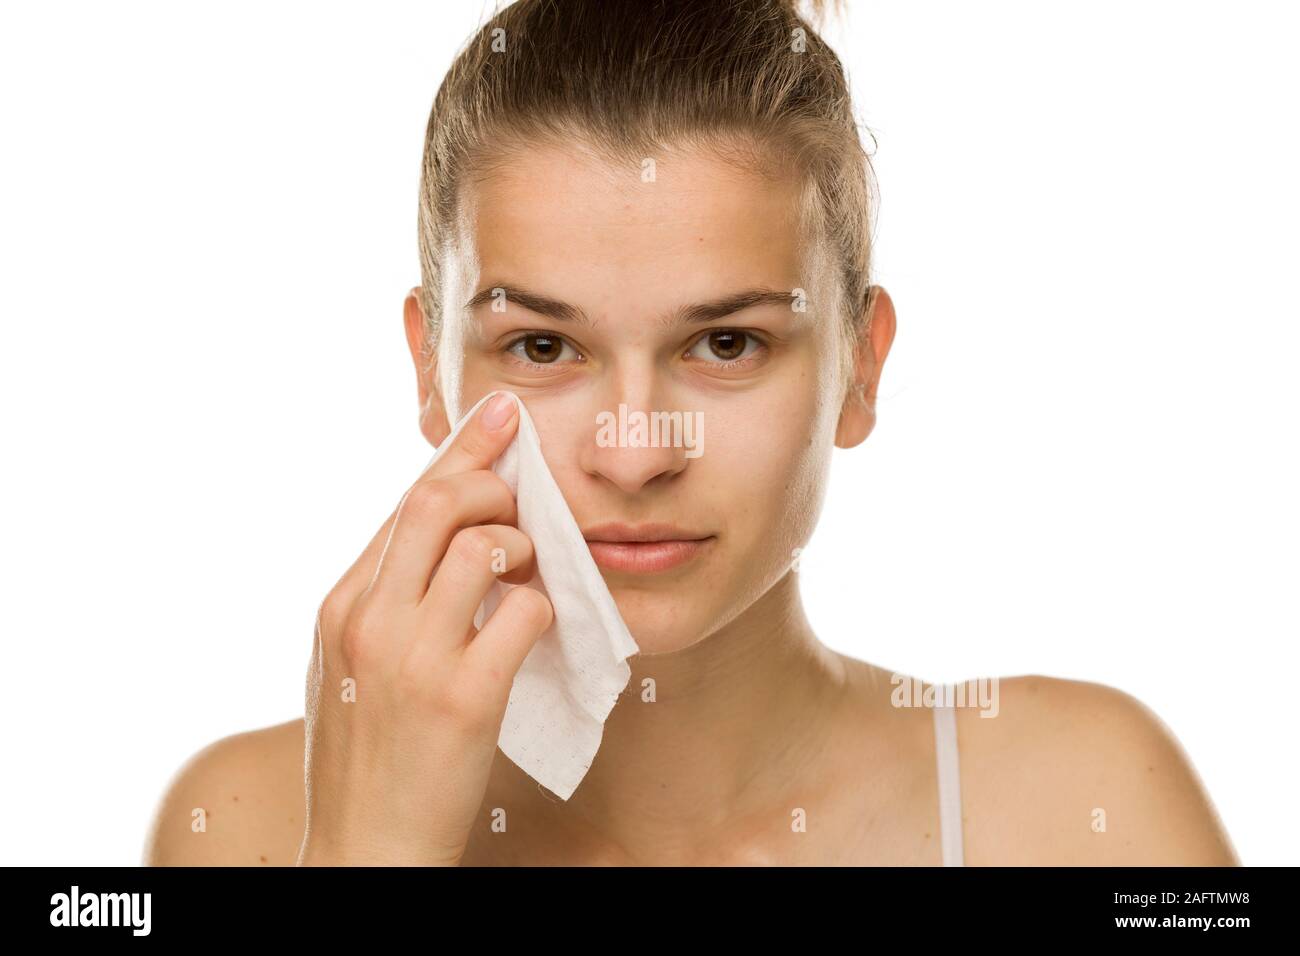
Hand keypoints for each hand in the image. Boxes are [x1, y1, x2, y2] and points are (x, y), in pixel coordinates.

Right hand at [297, 393, 550, 865]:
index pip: (405, 502)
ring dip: (522, 549)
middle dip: (492, 482)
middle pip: (438, 501)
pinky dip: (541, 610)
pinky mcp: (463, 695)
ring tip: (524, 577)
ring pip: (484, 546)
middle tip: (522, 501)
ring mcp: (413, 656)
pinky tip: (533, 630)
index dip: (460, 451)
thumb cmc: (364, 757)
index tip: (499, 414)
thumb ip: (383, 601)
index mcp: (340, 606)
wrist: (365, 848)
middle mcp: (369, 619)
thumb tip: (440, 541)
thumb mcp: (346, 667)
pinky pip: (523, 612)